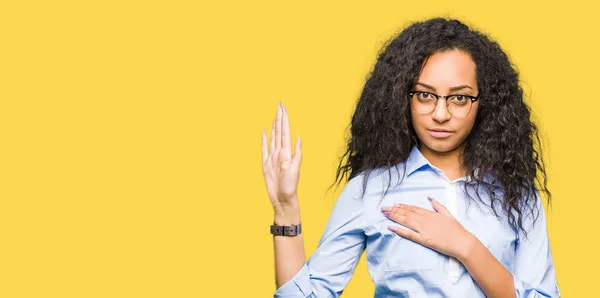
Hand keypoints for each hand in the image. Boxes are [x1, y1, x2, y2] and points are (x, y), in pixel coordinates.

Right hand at [261, 102, 302, 223]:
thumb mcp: (295, 168)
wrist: (283, 199)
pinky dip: (263, 139)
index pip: (285, 130)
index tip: (283, 107)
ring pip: (273, 136)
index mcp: (287, 151)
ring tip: (274, 114)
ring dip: (274, 125)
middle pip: (279, 130)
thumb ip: (297, 152)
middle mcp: (280, 152)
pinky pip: (264, 148)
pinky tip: (264, 132)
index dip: (284, 118)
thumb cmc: (290, 186)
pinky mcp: (266, 164)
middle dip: (279, 117)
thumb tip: (297, 136)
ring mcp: (272, 157)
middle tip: (279, 104)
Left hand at [382, 197, 473, 258]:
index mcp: (430, 213)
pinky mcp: (424, 239)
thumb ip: (438, 205)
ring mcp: (423, 229)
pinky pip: (409, 234)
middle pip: (406, 213)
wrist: (462, 242)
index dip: (402, 206)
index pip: (413, 208)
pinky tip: (391, 227)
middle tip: (383, 208)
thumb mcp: (447, 213)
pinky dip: (399, 230)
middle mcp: (425, 220)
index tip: (394, 204)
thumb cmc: (456, 229)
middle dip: (394, 210)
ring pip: (405, 221)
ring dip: (394, 217)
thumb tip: (430, 197)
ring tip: (385, 214)